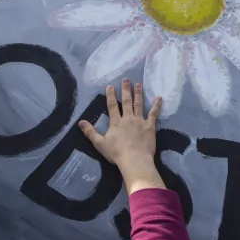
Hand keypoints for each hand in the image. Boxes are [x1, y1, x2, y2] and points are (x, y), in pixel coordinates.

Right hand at [79, 79, 165, 193]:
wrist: (134, 159)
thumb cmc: (116, 153)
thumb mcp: (100, 143)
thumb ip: (90, 132)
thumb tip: (80, 122)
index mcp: (116, 122)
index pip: (112, 106)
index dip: (110, 96)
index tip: (110, 86)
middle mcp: (128, 118)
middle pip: (126, 101)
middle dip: (125, 90)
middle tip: (126, 79)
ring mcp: (140, 121)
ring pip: (139, 104)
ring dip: (138, 93)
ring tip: (138, 84)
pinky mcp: (150, 126)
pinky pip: (154, 113)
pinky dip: (156, 105)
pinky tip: (159, 98)